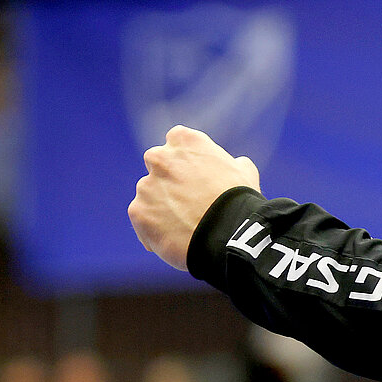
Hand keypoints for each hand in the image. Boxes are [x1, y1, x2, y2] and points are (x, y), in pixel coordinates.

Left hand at [129, 125, 261, 269]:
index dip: (186, 161)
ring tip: (184, 227)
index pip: (176, 141)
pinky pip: (142, 220)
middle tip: (188, 201)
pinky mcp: (138, 212)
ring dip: (160, 206)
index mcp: (185, 140)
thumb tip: (237, 164)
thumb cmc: (239, 202)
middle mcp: (160, 158)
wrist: (227, 234)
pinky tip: (175, 240)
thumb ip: (232, 163)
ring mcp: (146, 186)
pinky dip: (153, 229)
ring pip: (149, 195)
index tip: (195, 176)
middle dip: (168, 179)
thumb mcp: (244, 172)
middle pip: (157, 165)